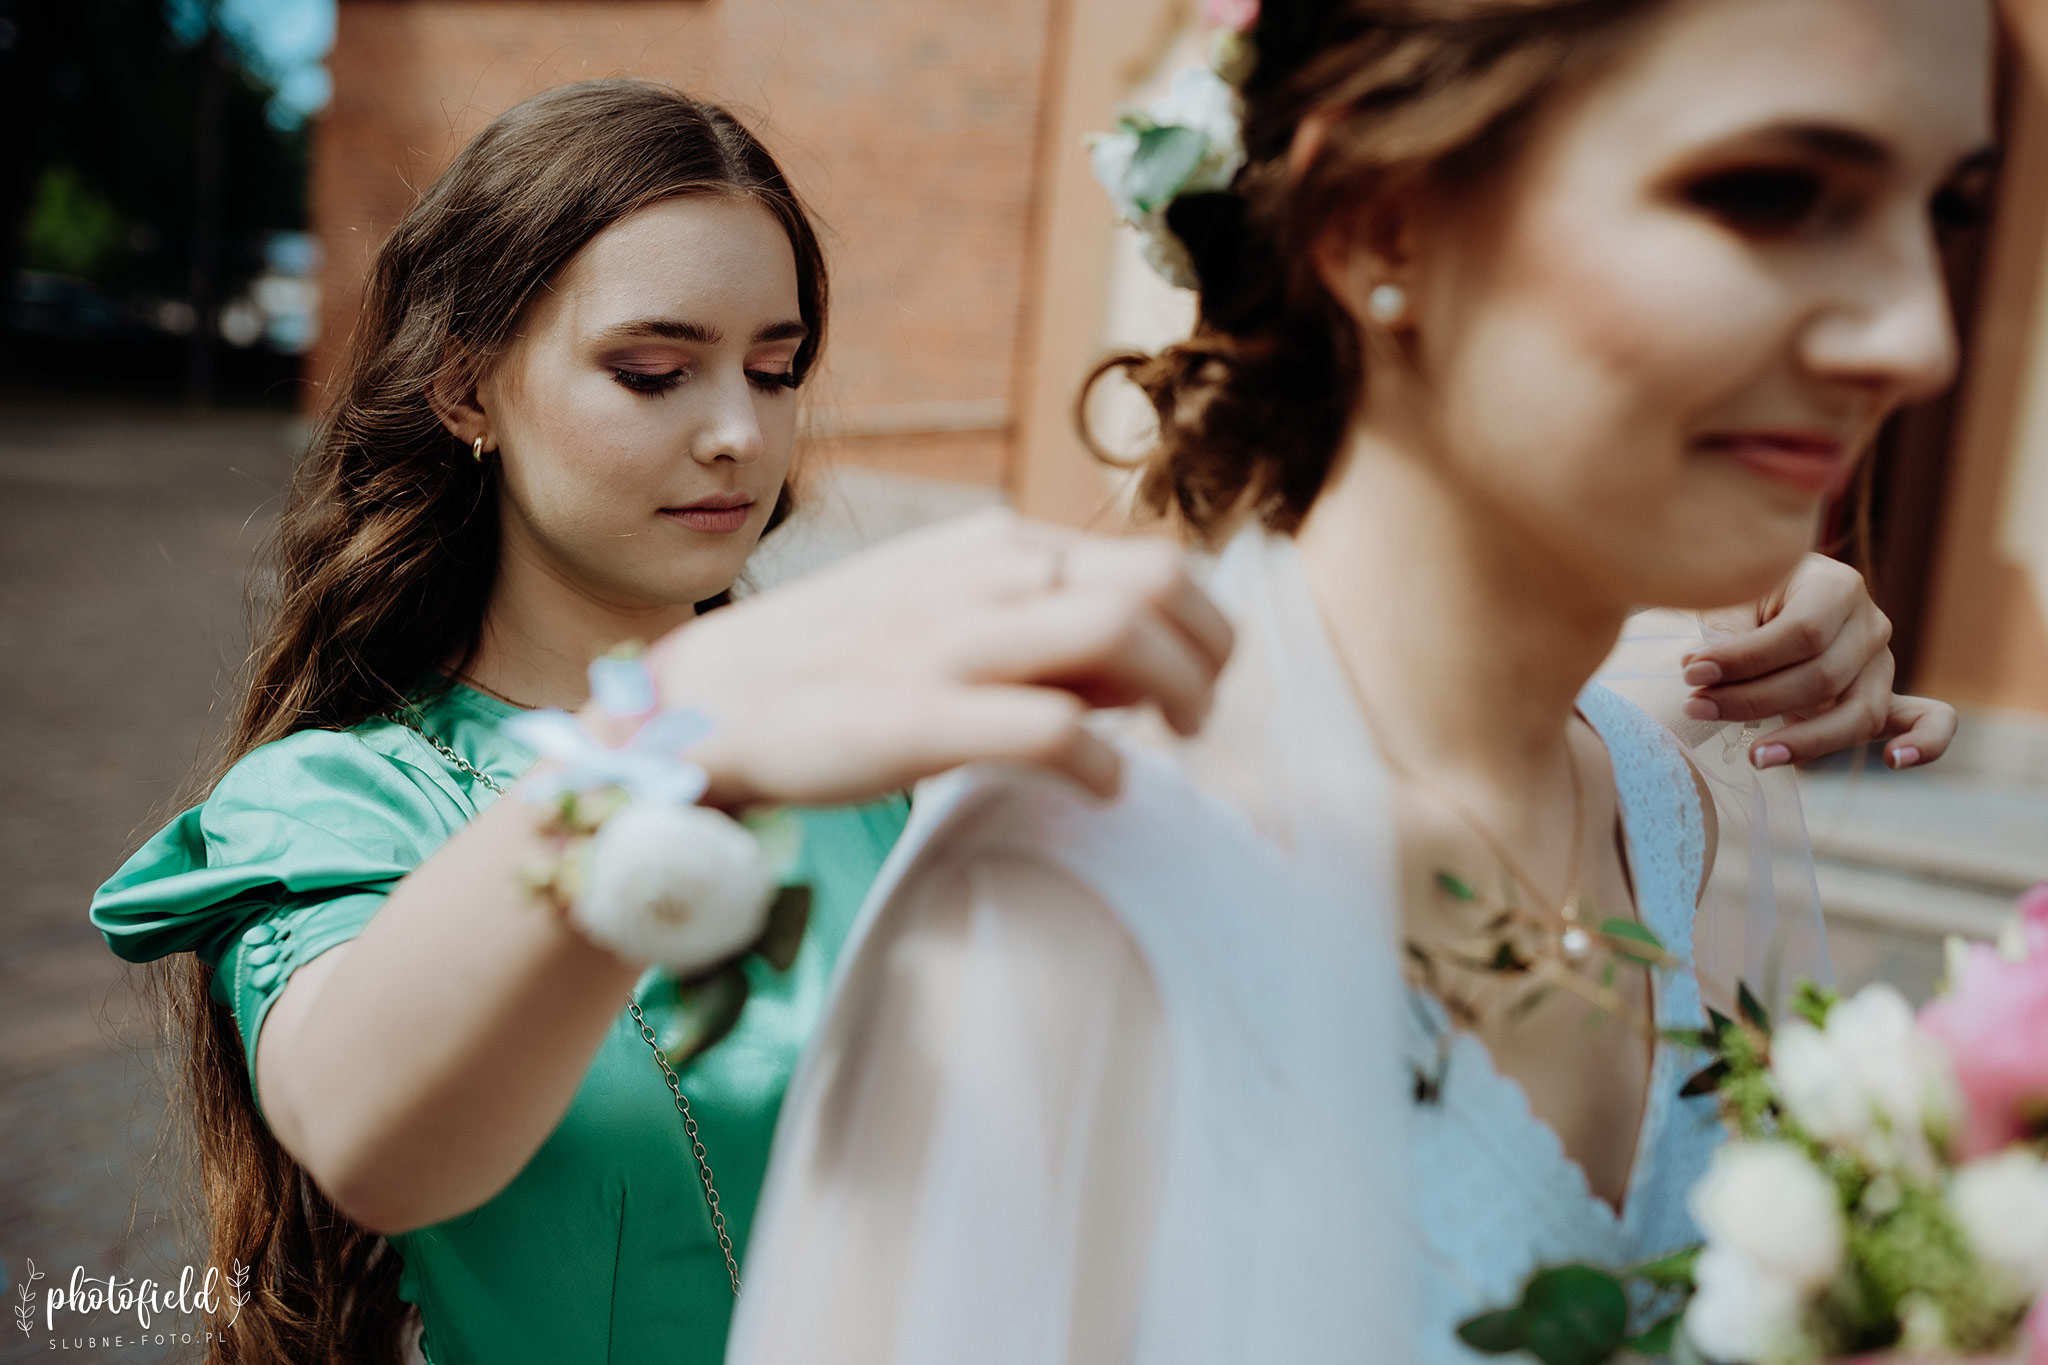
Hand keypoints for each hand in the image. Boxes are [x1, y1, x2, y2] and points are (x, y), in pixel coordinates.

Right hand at [647, 510, 1234, 806]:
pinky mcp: (918, 717)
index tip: (1195, 682)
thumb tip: (1147, 678)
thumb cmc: (837, 667)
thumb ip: (1040, 632)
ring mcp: (950, 643)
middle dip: (1209, 656)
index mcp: (994, 544)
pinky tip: (1106, 790)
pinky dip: (1106, 765)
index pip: (1151, 560)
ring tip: (1172, 748)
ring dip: (1180, 697)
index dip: (1201, 626)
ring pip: (1121, 634)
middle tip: (1199, 720)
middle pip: (1158, 584)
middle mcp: (981, 576)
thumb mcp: (944, 613)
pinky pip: (1055, 731)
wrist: (706, 706)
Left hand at [1678, 553, 1956, 771]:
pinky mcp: (1885, 697)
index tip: (1693, 674)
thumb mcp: (1729, 599)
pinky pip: (1927, 720)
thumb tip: (1702, 669)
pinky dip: (1924, 742)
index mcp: (1837, 586)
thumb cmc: (1740, 598)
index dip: (1745, 659)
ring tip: (1754, 758)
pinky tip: (1895, 760)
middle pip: (1823, 677)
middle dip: (1754, 700)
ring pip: (1858, 712)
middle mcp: (1869, 624)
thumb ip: (1723, 631)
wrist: (1764, 600)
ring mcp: (1882, 664)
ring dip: (1806, 741)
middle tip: (1698, 708)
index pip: (1801, 633)